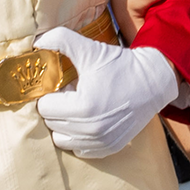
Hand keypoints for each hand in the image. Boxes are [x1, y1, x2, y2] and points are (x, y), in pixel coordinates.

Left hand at [33, 27, 179, 158]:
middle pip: (51, 124)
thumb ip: (61, 40)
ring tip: (79, 108)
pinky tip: (89, 120)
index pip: (44, 107)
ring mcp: (101, 142)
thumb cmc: (120, 66)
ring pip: (62, 140)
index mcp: (83, 106)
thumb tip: (36, 41)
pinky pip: (79, 149)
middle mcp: (91, 129)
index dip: (51, 94)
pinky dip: (79, 137)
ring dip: (65, 125)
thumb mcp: (91, 49)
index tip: (64, 86)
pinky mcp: (109, 148)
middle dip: (57, 108)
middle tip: (72, 95)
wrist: (153, 82)